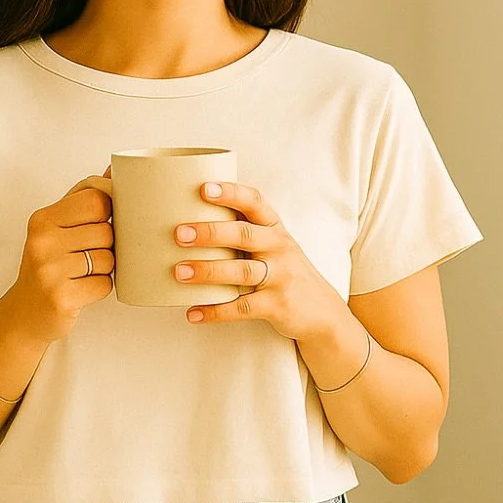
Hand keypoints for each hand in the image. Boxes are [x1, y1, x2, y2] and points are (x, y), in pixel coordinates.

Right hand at [4, 167, 114, 344]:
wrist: (23, 313)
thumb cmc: (48, 264)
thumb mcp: (56, 226)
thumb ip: (83, 196)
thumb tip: (112, 169)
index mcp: (42, 219)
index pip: (97, 200)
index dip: (107, 213)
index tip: (96, 225)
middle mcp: (42, 241)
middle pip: (107, 231)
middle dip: (105, 245)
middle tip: (84, 256)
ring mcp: (49, 271)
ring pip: (109, 259)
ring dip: (103, 269)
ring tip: (80, 273)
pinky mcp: (61, 298)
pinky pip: (105, 284)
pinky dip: (99, 289)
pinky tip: (80, 290)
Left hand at [173, 179, 346, 341]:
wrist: (322, 312)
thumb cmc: (285, 273)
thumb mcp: (274, 247)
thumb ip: (244, 234)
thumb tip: (189, 225)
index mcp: (275, 228)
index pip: (255, 202)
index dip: (231, 193)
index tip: (204, 188)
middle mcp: (280, 248)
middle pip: (244, 234)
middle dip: (210, 233)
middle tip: (179, 234)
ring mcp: (280, 277)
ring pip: (241, 271)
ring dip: (207, 271)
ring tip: (179, 272)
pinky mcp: (278, 305)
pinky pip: (242, 308)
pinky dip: (215, 311)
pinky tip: (193, 313)